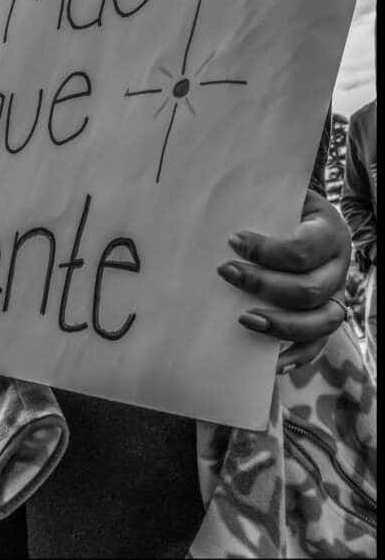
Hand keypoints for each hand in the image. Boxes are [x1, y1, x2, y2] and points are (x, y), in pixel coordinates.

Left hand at [220, 189, 351, 371]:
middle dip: (264, 285)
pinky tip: (270, 362)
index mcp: (329, 231)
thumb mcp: (273, 197)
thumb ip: (256, 204)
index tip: (232, 241)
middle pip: (309, 289)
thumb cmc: (276, 207)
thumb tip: (220, 224)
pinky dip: (296, 355)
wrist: (296, 216)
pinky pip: (319, 344)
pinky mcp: (326, 316)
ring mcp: (336, 294)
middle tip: (225, 273)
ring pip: (321, 321)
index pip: (304, 249)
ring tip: (243, 319)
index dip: (268, 250)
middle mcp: (339, 265)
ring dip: (281, 325)